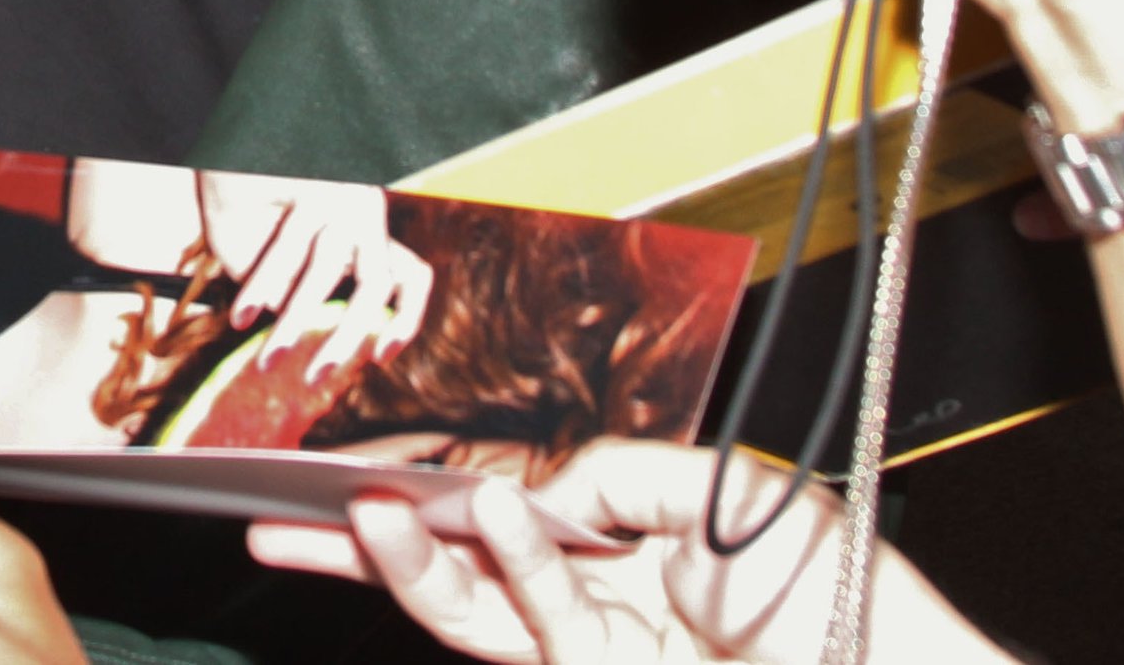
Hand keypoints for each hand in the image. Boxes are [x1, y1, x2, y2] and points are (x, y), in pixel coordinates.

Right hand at [196, 172, 432, 378]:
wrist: (229, 135)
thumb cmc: (242, 192)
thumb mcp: (265, 248)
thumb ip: (282, 287)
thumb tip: (288, 330)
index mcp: (364, 227)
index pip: (409, 275)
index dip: (405, 319)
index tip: (380, 358)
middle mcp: (360, 212)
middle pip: (377, 282)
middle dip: (347, 336)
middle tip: (315, 375)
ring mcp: (337, 195)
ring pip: (327, 269)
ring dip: (295, 321)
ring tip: (267, 358)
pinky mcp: (310, 184)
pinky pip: (287, 247)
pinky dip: (266, 283)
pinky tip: (246, 312)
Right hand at [250, 441, 1006, 664]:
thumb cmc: (839, 581)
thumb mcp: (723, 492)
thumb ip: (618, 478)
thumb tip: (532, 495)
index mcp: (620, 547)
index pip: (502, 520)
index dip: (429, 501)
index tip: (353, 478)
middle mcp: (601, 605)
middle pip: (463, 578)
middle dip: (372, 553)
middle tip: (284, 524)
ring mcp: (605, 656)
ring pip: (481, 620)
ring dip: (417, 567)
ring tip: (366, 518)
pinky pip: (543, 633)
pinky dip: (510, 575)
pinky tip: (487, 520)